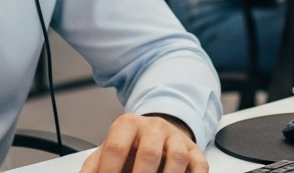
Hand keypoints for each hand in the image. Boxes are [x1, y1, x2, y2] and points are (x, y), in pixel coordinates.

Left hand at [79, 114, 205, 172]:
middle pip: (149, 153)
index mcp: (127, 125)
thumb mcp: (106, 152)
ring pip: (177, 158)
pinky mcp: (195, 151)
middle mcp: (154, 127)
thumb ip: (93, 168)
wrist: (157, 134)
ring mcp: (176, 138)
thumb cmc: (129, 147)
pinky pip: (200, 165)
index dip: (110, 171)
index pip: (116, 148)